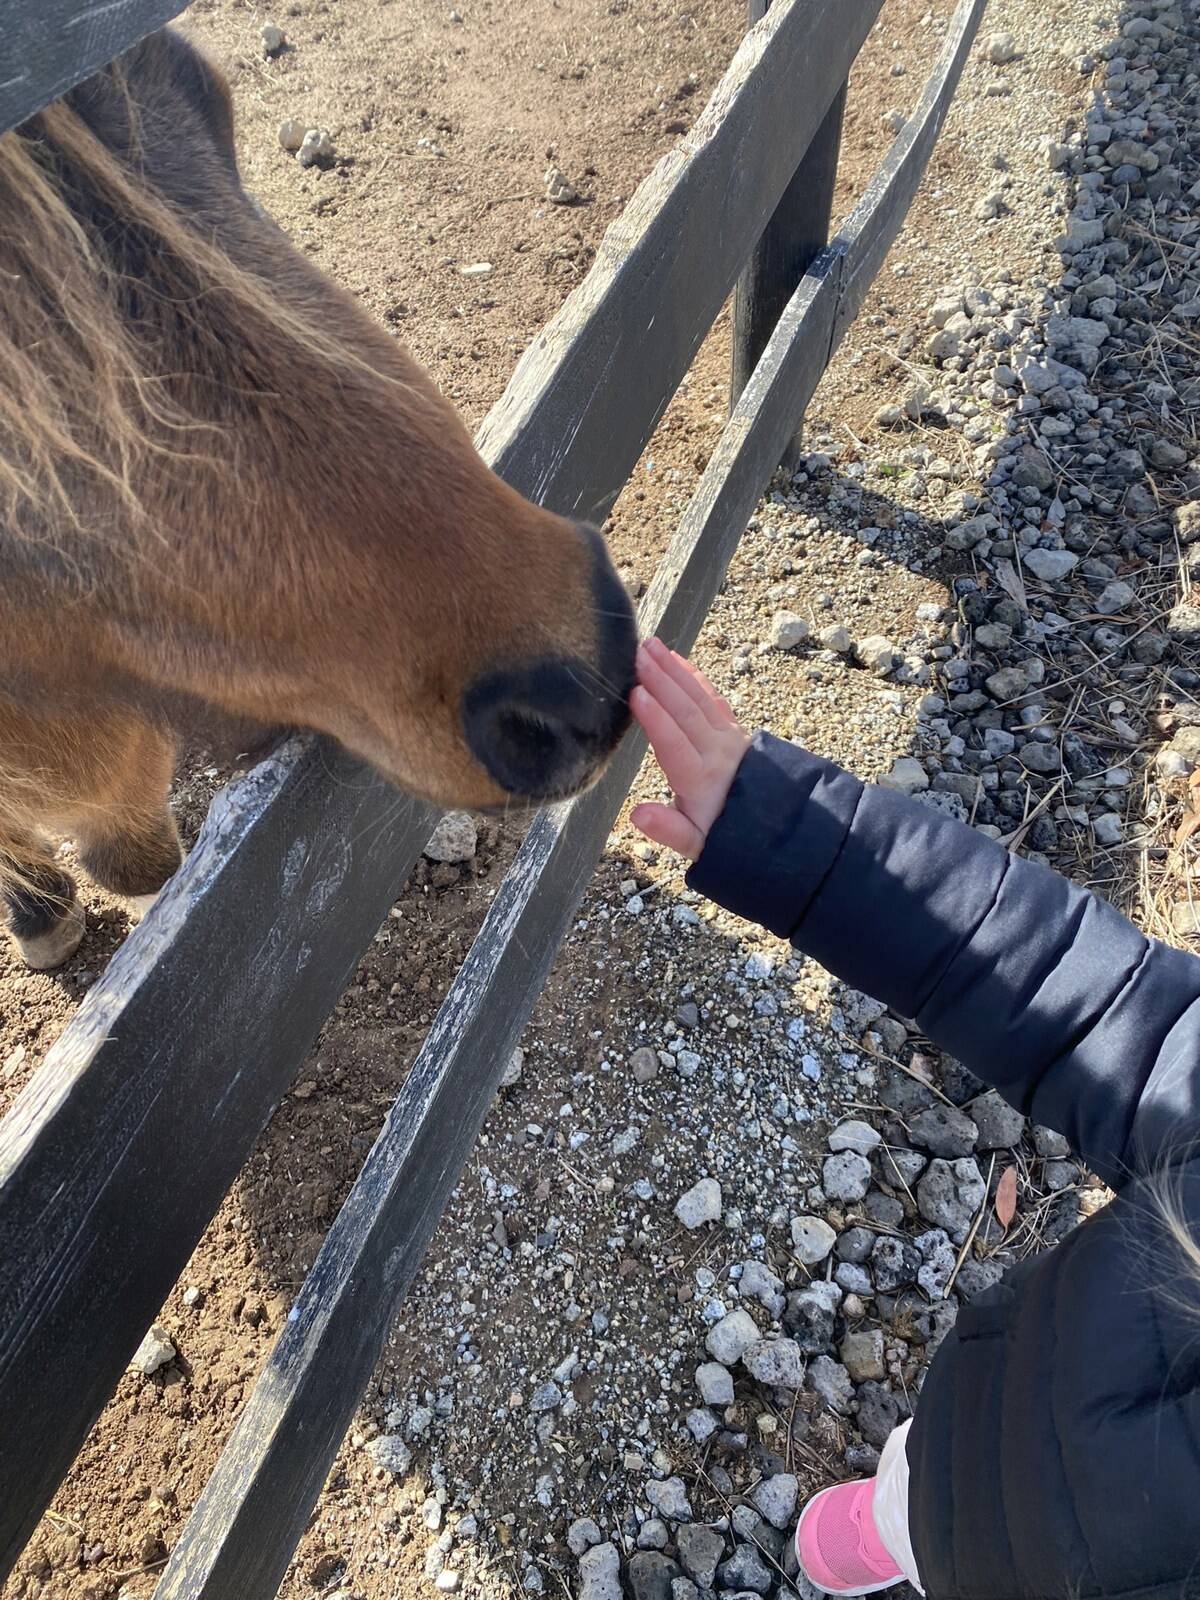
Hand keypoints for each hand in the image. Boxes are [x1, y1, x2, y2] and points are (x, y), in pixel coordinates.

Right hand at [630, 636, 750, 860]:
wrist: (776, 830)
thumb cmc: (727, 837)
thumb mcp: (698, 847)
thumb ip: (669, 830)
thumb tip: (638, 814)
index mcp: (703, 782)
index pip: (676, 746)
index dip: (656, 720)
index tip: (635, 693)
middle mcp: (719, 754)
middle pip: (688, 712)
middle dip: (661, 680)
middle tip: (637, 654)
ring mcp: (730, 738)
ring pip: (700, 698)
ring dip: (674, 670)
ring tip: (651, 646)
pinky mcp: (735, 731)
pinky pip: (713, 697)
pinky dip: (694, 677)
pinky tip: (678, 660)